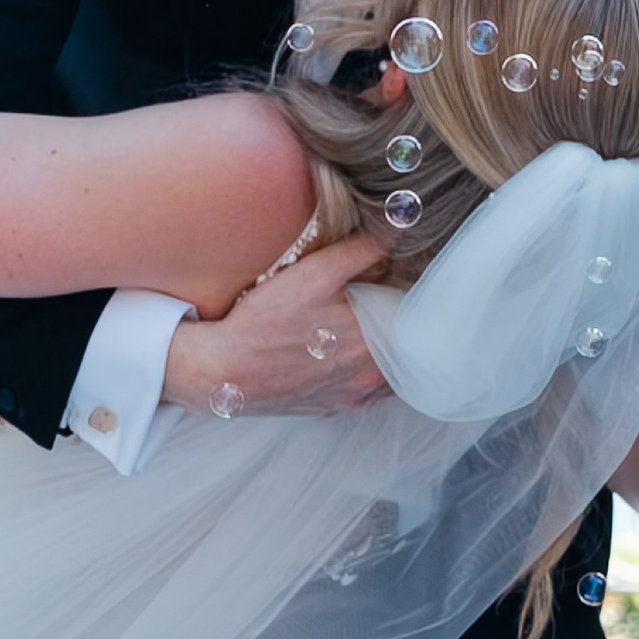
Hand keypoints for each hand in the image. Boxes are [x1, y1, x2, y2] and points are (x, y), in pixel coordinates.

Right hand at [166, 232, 394, 416]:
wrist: (222, 371)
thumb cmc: (265, 323)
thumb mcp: (315, 272)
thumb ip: (363, 251)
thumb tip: (396, 231)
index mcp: (376, 345)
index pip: (416, 320)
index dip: (409, 295)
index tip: (398, 280)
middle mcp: (371, 380)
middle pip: (404, 347)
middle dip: (396, 322)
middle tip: (379, 297)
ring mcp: (351, 398)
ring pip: (387, 372)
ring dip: (383, 349)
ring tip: (361, 323)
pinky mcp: (330, 407)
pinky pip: (361, 388)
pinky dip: (360, 369)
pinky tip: (338, 349)